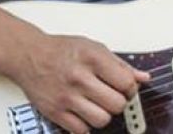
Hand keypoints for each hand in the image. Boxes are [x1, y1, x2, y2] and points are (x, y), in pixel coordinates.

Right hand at [9, 32, 149, 133]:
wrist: (28, 55)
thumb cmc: (61, 50)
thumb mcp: (93, 48)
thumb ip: (120, 64)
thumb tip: (143, 78)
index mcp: (92, 58)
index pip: (126, 83)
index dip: (130, 88)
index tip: (125, 87)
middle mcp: (79, 77)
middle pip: (117, 104)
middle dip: (118, 102)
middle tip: (111, 96)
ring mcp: (66, 96)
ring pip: (102, 120)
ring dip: (103, 115)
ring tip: (97, 105)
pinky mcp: (55, 112)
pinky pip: (81, 130)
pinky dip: (85, 124)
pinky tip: (82, 112)